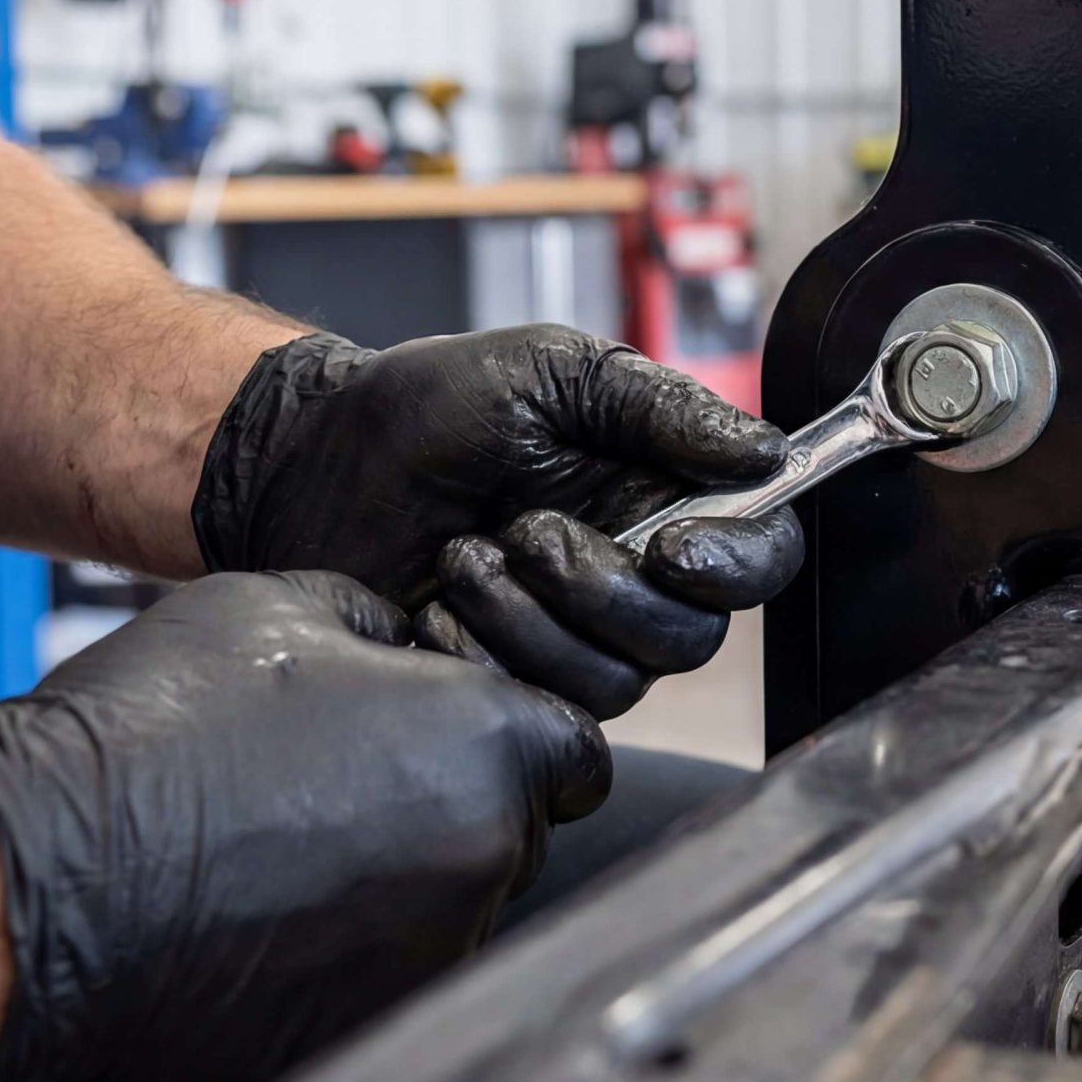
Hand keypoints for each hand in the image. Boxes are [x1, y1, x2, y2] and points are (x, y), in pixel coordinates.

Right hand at [0, 571, 607, 1081]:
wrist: (33, 885)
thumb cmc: (148, 737)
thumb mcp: (277, 607)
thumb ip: (385, 625)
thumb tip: (416, 652)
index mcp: (486, 745)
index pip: (574, 750)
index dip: (520, 736)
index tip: (466, 735)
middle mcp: (482, 856)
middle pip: (519, 829)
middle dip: (462, 802)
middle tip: (351, 780)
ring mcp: (431, 951)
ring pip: (459, 903)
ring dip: (406, 874)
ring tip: (291, 840)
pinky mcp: (374, 1019)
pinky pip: (395, 970)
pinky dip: (352, 943)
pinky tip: (272, 906)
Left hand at [192, 328, 803, 712]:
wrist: (314, 463)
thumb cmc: (429, 407)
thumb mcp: (552, 372)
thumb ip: (661, 405)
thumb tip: (767, 448)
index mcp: (665, 496)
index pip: (762, 555)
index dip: (738, 563)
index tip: (674, 546)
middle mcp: (637, 576)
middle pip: (694, 636)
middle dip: (608, 591)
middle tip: (529, 531)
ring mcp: (577, 639)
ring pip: (620, 682)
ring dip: (535, 619)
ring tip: (465, 556)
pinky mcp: (514, 686)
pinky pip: (541, 709)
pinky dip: (483, 654)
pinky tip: (436, 609)